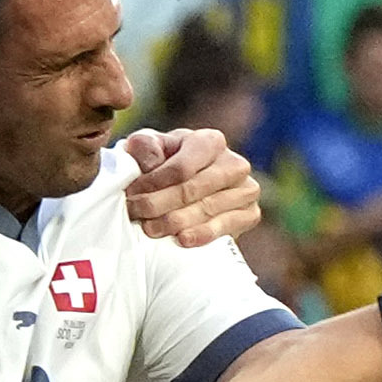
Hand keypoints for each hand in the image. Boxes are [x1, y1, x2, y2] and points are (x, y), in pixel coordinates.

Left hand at [116, 125, 263, 258]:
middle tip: (134, 214)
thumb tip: (151, 161)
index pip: (180, 167)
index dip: (152, 183)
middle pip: (191, 189)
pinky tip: (181, 240)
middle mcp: (235, 163)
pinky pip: (225, 227)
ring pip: (206, 209)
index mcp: (210, 141)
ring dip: (173, 222)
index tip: (130, 194)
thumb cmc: (167, 166)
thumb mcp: (152, 149)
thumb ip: (145, 147)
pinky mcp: (251, 214)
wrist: (188, 190)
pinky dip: (202, 235)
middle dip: (157, 204)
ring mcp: (247, 189)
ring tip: (149, 229)